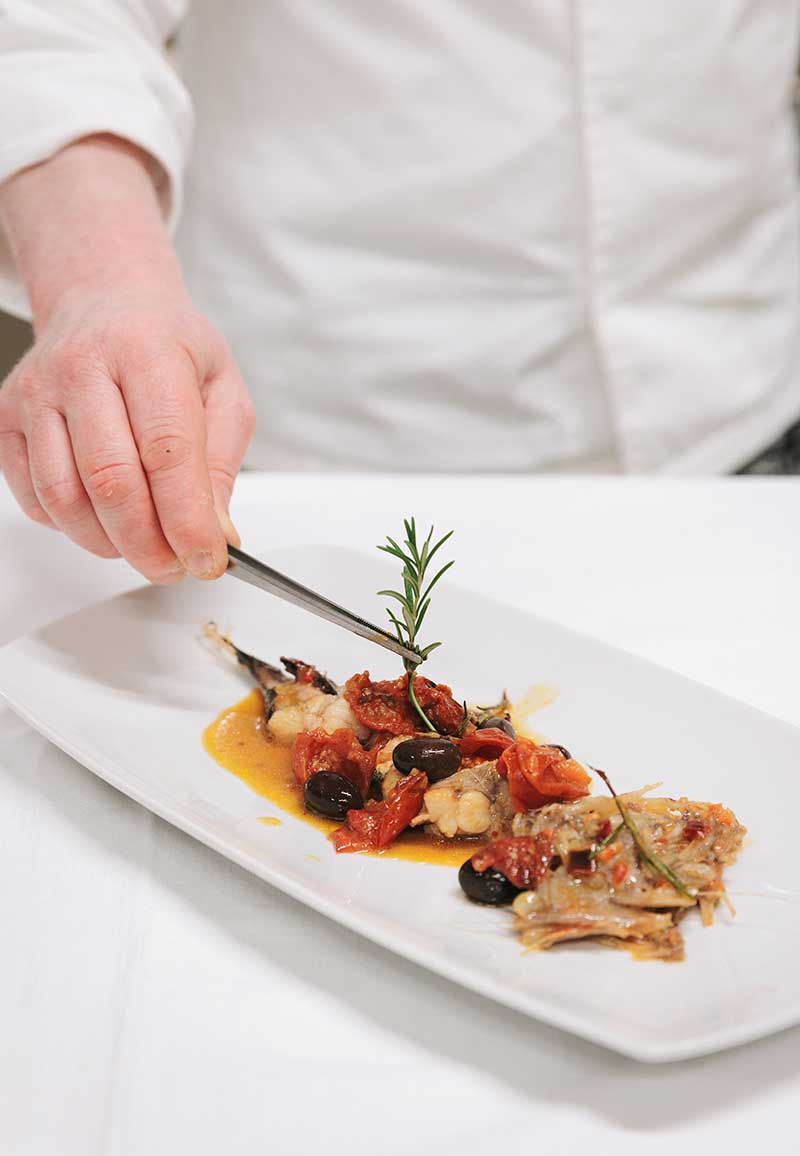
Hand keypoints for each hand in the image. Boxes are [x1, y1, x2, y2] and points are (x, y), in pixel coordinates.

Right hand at [0, 288, 254, 581]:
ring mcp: (36, 394)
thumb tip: (214, 531)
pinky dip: (73, 527)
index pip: (167, 451)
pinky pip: (34, 498)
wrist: (104, 301)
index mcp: (146, 351)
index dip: (187, 519)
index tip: (207, 558)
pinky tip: (104, 519)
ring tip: (145, 546)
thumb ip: (222, 462)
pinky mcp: (7, 420)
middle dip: (149, 544)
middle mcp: (82, 368)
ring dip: (110, 543)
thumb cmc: (166, 345)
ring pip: (66, 498)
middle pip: (112, 482)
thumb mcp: (222, 389)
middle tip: (176, 566)